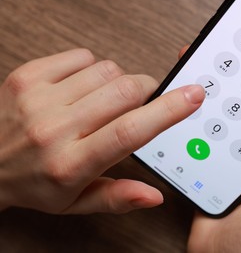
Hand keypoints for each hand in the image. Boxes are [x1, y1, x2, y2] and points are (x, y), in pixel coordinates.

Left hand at [0, 49, 204, 213]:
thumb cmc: (33, 184)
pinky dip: (93, 69)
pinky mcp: (29, 75)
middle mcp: (56, 129)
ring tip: (103, 102)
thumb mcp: (75, 203)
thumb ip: (118, 197)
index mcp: (72, 164)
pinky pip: (82, 56)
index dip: (168, 110)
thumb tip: (154, 196)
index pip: (130, 132)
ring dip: (118, 83)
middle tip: (141, 102)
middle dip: (147, 91)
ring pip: (108, 71)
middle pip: (125, 91)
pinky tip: (82, 88)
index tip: (193, 95)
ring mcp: (39, 98)